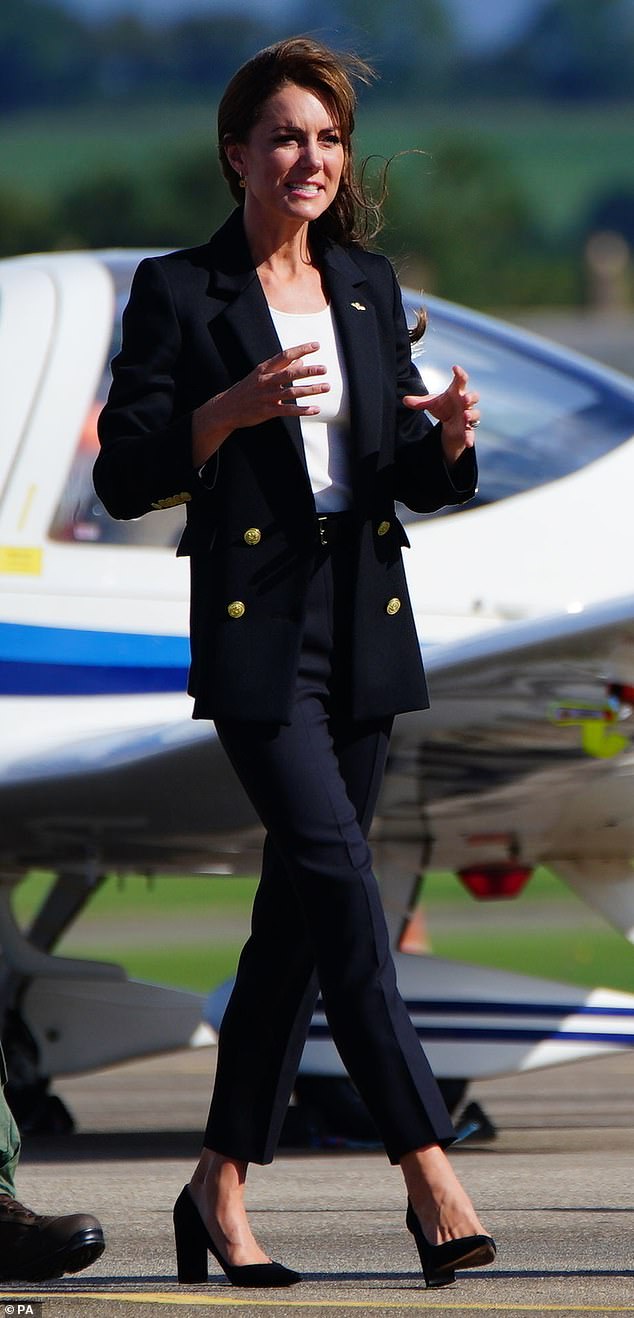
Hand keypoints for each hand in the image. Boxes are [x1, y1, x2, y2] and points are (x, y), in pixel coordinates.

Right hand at [193, 342, 328, 465]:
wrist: (226, 409)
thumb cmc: (247, 390)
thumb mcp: (261, 375)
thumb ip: (282, 368)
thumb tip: (301, 361)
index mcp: (264, 369)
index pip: (285, 356)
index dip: (301, 350)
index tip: (316, 345)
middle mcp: (266, 381)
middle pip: (290, 374)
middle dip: (308, 371)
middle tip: (324, 368)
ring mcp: (266, 396)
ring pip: (291, 392)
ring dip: (310, 390)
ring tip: (326, 387)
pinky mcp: (267, 411)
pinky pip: (288, 411)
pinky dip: (302, 410)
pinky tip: (315, 409)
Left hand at [403, 364, 478, 466]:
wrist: (450, 423)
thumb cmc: (444, 407)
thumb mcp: (431, 403)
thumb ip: (418, 402)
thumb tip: (404, 400)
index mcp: (457, 392)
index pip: (461, 380)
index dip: (460, 374)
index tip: (455, 368)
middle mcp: (465, 403)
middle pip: (473, 396)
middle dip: (471, 397)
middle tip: (465, 398)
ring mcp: (468, 416)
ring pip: (475, 414)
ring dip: (471, 414)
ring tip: (465, 416)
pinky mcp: (467, 429)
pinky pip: (471, 433)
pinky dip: (470, 438)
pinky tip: (468, 443)